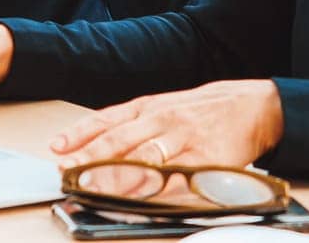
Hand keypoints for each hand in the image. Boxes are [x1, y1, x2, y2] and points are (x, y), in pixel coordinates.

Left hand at [49, 80, 283, 169]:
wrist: (251, 107)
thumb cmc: (199, 111)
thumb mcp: (161, 107)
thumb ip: (128, 126)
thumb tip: (87, 146)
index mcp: (148, 107)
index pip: (106, 121)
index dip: (80, 136)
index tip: (58, 151)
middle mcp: (162, 120)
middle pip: (120, 142)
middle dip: (91, 160)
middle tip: (70, 175)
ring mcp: (184, 140)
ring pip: (145, 161)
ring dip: (117, 178)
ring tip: (95, 190)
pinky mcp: (206, 160)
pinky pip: (178, 179)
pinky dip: (158, 192)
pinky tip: (141, 201)